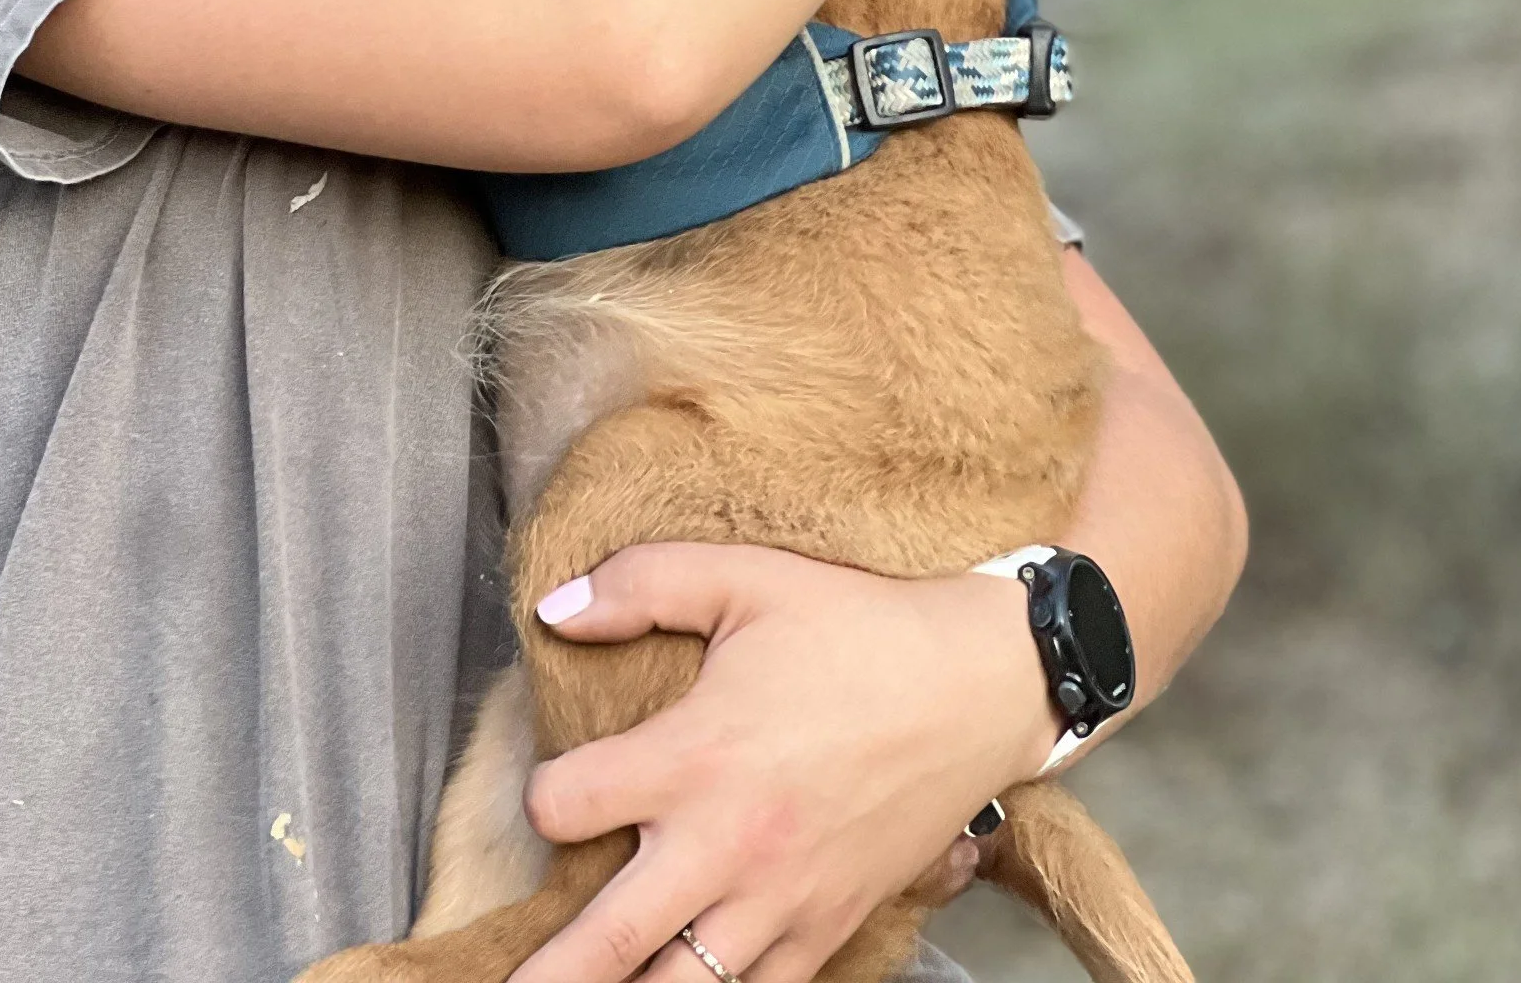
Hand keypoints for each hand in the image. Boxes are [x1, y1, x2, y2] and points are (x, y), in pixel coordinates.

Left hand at [510, 545, 1058, 982]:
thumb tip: (554, 608)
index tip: (555, 787)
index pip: (566, 805)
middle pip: (609, 941)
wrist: (976, 686)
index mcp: (694, 756)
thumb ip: (641, 584)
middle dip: (549, 973)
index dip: (545, 794)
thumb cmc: (856, 628)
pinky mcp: (828, 927)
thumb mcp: (744, 577)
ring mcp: (780, 899)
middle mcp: (727, 845)